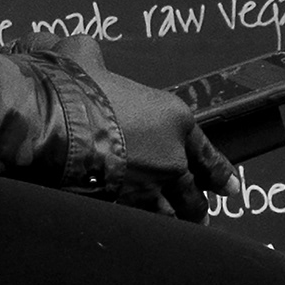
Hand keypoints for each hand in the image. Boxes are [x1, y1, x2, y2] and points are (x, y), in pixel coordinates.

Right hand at [30, 32, 231, 217]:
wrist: (53, 121)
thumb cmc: (75, 86)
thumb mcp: (86, 56)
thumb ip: (95, 58)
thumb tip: (82, 51)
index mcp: (175, 119)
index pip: (208, 154)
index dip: (222, 174)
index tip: (232, 188)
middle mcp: (171, 158)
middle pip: (194, 192)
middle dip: (198, 205)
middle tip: (200, 214)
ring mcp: (149, 187)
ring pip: (172, 214)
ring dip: (176, 222)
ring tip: (179, 229)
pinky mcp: (123, 207)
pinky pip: (143, 224)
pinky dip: (146, 229)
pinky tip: (145, 233)